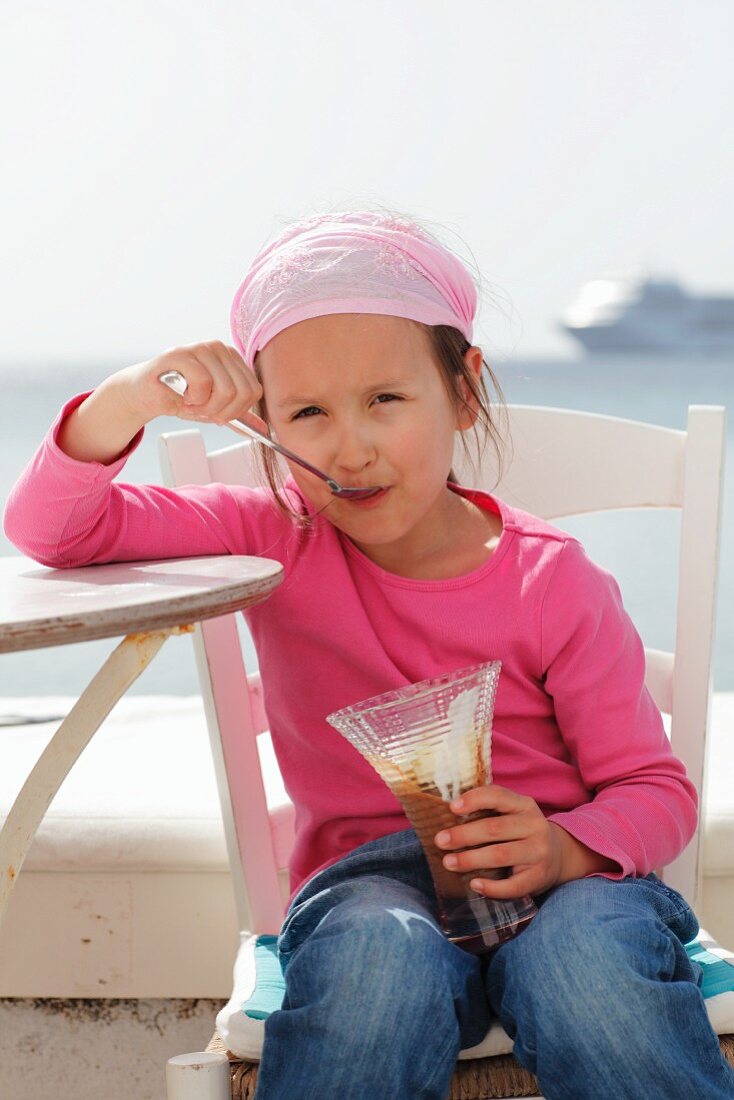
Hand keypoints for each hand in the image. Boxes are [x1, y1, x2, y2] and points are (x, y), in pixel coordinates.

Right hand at [115, 341, 267, 431]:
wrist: (146, 394)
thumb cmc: (180, 398)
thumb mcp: (214, 409)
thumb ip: (238, 417)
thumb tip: (264, 431)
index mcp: (232, 358)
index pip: (253, 391)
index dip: (235, 411)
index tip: (215, 411)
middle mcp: (219, 348)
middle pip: (242, 393)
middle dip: (220, 412)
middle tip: (200, 408)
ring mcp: (200, 348)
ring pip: (225, 391)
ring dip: (205, 407)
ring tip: (190, 402)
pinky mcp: (181, 353)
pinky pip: (203, 384)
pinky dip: (193, 399)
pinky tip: (182, 396)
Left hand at [434, 784, 566, 899]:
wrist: (558, 855)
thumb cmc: (521, 832)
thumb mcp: (513, 814)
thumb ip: (488, 811)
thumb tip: (447, 815)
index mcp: (524, 805)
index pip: (498, 796)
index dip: (474, 800)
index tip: (452, 808)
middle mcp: (535, 826)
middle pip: (494, 829)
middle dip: (463, 835)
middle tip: (440, 841)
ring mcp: (539, 853)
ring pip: (500, 855)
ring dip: (470, 859)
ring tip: (448, 862)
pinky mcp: (539, 877)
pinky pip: (513, 885)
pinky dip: (492, 887)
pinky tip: (474, 885)